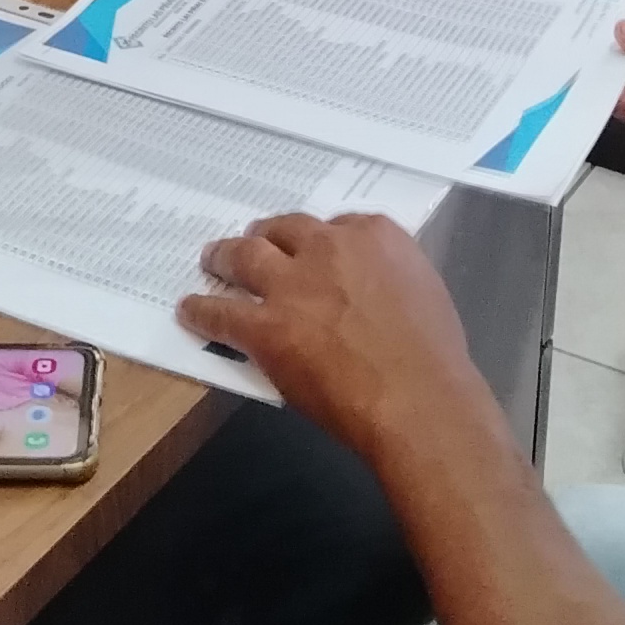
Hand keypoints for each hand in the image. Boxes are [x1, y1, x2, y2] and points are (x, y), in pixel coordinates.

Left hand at [180, 213, 492, 458]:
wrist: (417, 400)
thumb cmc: (433, 358)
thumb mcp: (422, 293)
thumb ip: (389, 280)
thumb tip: (371, 292)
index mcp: (376, 235)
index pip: (336, 224)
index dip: (318, 241)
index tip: (312, 250)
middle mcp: (329, 247)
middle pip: (285, 230)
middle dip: (268, 236)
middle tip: (255, 243)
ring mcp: (292, 285)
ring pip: (245, 255)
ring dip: (225, 256)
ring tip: (212, 259)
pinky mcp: (265, 326)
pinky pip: (222, 313)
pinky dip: (202, 311)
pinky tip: (190, 311)